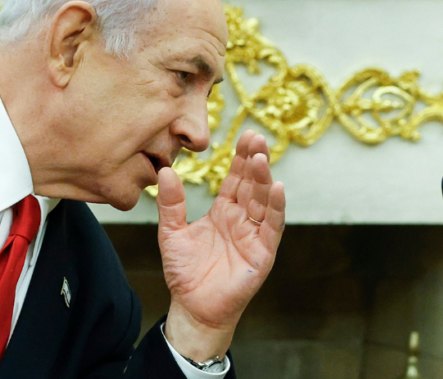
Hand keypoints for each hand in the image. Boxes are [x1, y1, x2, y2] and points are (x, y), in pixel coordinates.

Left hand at [155, 130, 285, 359]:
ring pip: (264, 201)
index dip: (241, 158)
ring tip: (261, 157)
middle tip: (256, 137)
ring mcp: (255, 234)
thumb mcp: (171, 233)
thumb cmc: (185, 272)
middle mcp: (243, 219)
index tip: (245, 134)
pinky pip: (273, 226)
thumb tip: (165, 171)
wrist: (193, 307)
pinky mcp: (263, 252)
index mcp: (224, 211)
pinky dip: (277, 207)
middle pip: (253, 184)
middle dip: (255, 161)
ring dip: (264, 179)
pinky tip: (278, 187)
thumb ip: (171, 204)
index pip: (236, 179)